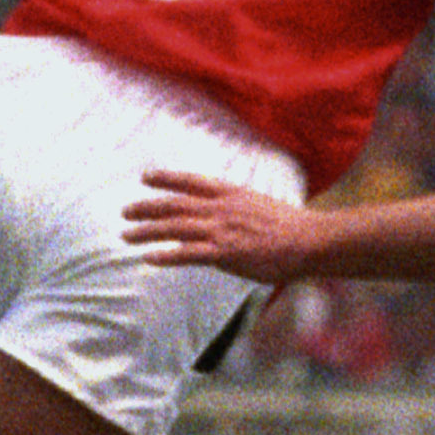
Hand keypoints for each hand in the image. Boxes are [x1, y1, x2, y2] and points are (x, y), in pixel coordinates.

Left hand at [124, 170, 311, 279]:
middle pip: (175, 205)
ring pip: (175, 228)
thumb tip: (219, 220)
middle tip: (125, 211)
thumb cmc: (290, 227)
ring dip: (147, 231)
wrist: (309, 240)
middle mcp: (221, 208)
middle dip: (146, 207)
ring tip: (126, 235)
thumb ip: (234, 210)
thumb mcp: (258, 206)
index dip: (166, 178)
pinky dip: (167, 255)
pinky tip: (149, 258)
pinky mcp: (226, 252)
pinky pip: (189, 253)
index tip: (146, 177)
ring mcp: (222, 230)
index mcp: (231, 193)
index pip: (191, 181)